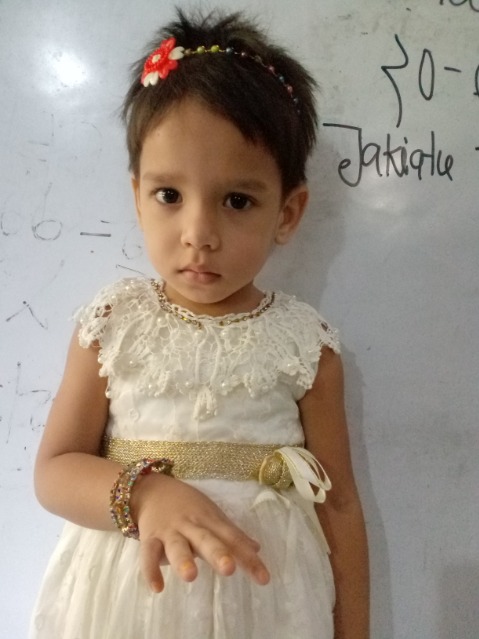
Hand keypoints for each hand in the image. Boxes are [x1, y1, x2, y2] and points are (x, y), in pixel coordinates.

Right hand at [131, 472, 269, 592]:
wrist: (153, 489)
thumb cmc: (188, 506)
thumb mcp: (212, 515)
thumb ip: (231, 534)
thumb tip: (256, 549)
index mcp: (210, 520)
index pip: (232, 539)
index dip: (248, 558)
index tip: (264, 578)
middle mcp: (192, 525)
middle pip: (206, 539)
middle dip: (217, 553)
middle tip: (229, 568)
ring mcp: (170, 531)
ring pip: (177, 546)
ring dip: (183, 560)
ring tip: (191, 576)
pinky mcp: (150, 538)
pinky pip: (148, 554)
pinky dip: (150, 570)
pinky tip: (157, 588)